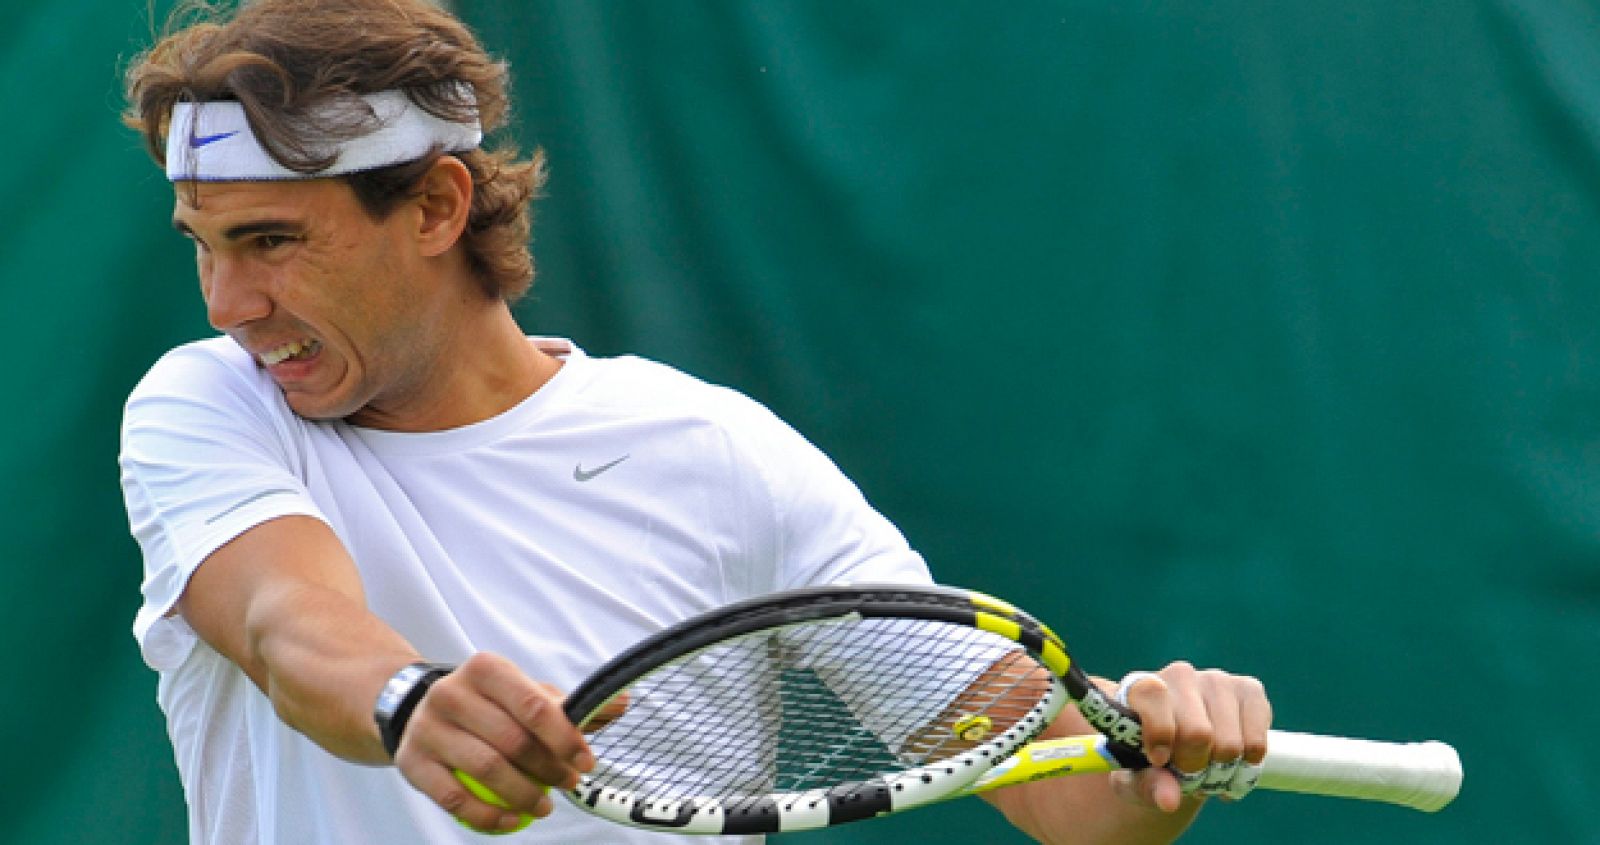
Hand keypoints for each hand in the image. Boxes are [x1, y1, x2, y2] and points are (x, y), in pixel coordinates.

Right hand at [391, 652, 595, 832]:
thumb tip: (620, 704)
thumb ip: (571, 704)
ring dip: (523, 795)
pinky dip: (487, 815)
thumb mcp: (524, 693)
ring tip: (544, 806)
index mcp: (486, 669)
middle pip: (512, 740)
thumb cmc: (486, 704)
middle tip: (569, 784)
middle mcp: (452, 693)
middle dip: (549, 769)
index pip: (533, 705)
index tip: (586, 761)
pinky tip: (512, 820)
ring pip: (484, 770)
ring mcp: (428, 728)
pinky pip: (453, 798)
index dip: (564, 737)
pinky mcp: (412, 762)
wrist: (419, 708)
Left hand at [1105, 661, 1270, 812]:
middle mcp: (1180, 675)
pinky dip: (1246, 766)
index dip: (1158, 732)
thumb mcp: (1137, 777)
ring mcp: (1217, 680)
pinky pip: (1256, 743)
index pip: (1152, 695)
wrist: (1182, 746)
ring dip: (1221, 772)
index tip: (1159, 760)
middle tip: (1186, 773)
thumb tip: (1170, 801)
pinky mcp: (1249, 690)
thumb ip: (1148, 786)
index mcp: (1142, 688)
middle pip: (1198, 733)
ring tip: (1207, 770)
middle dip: (1194, 767)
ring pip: (1230, 744)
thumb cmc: (1151, 760)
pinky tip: (1231, 764)